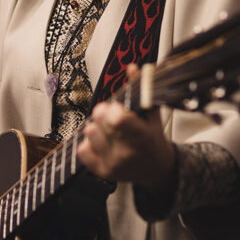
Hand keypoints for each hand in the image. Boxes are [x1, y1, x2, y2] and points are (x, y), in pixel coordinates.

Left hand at [77, 65, 174, 194]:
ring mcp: (113, 165)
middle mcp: (127, 153)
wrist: (157, 170)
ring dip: (96, 127)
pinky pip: (82, 149)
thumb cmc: (153, 139)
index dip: (112, 109)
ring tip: (109, 130)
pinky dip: (89, 144)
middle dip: (103, 113)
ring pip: (89, 132)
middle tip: (113, 116)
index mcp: (142, 136)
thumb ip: (140, 89)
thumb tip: (131, 66)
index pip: (118, 119)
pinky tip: (103, 143)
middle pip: (99, 121)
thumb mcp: (151, 113)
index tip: (116, 107)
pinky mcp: (102, 173)